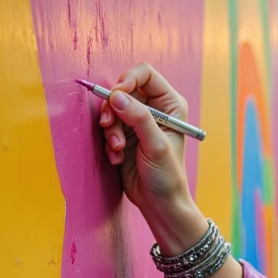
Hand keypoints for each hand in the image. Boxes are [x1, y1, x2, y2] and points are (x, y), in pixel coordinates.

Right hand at [97, 64, 202, 248]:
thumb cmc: (167, 175)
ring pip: (112, 109)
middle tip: (109, 127)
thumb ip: (138, 118)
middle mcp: (154, 109)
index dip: (128, 80)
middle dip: (113, 109)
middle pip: (123, 90)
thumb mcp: (155, 145)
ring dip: (110, 129)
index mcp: (170, 104)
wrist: (159, 202)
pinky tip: (117, 158)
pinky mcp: (124, 135)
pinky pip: (107, 127)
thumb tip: (117, 96)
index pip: (145, 75)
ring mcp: (137, 122)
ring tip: (117, 149)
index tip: (116, 96)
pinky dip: (108, 141)